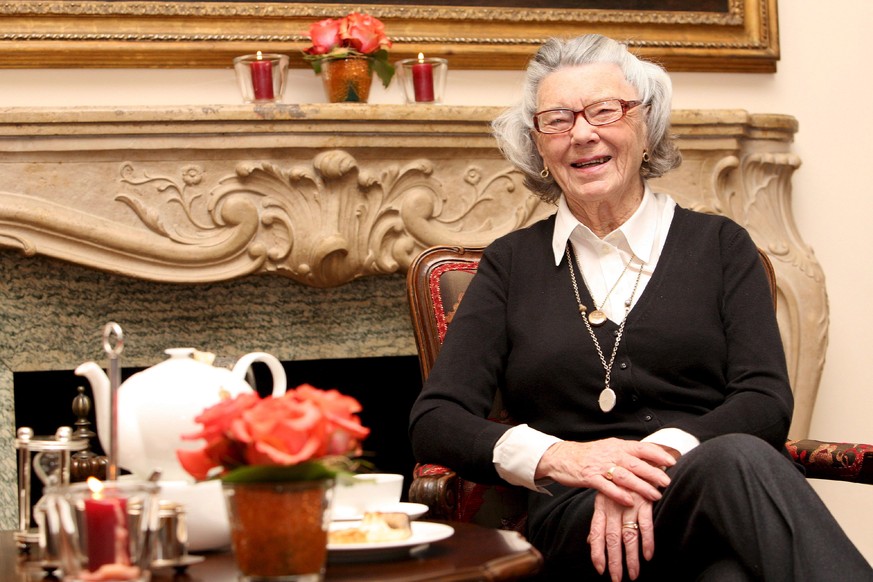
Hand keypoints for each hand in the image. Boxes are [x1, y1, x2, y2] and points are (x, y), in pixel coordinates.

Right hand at [535, 438, 674, 505]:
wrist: (561, 456)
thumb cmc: (589, 454)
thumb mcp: (609, 448)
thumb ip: (628, 453)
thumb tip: (652, 457)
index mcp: (617, 446)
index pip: (641, 447)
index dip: (657, 454)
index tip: (672, 462)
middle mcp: (610, 454)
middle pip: (635, 463)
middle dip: (653, 472)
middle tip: (667, 482)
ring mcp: (599, 466)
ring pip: (624, 476)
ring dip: (641, 486)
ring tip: (655, 495)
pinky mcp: (589, 477)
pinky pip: (606, 487)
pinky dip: (619, 494)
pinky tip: (630, 501)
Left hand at [588, 490, 653, 580]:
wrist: (639, 458)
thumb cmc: (622, 482)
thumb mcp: (606, 499)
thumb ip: (599, 521)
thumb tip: (590, 542)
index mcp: (602, 506)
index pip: (596, 532)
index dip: (598, 552)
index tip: (600, 569)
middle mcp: (613, 507)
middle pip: (612, 538)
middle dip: (614, 560)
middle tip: (617, 579)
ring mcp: (629, 504)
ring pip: (628, 536)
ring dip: (631, 557)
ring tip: (633, 574)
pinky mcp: (645, 501)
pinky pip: (646, 524)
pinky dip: (647, 541)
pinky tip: (648, 555)